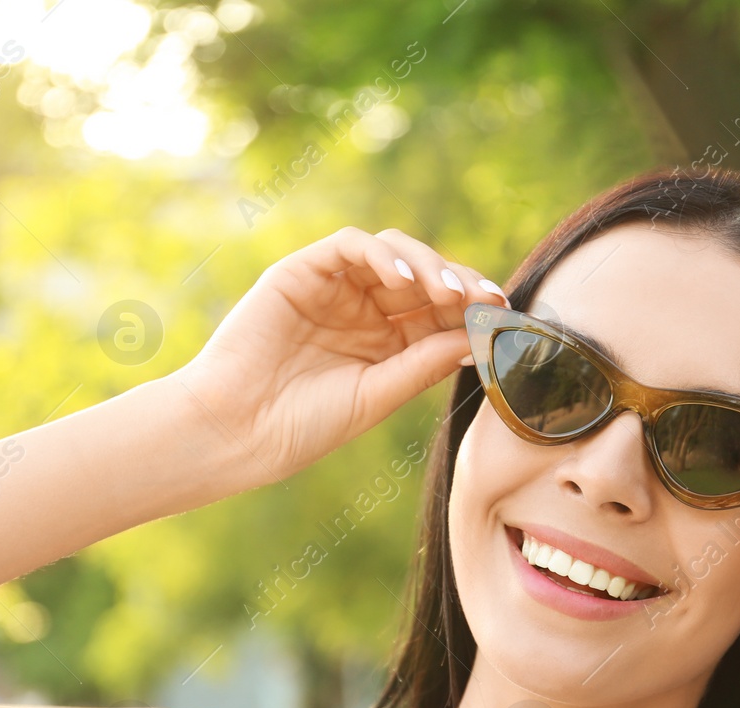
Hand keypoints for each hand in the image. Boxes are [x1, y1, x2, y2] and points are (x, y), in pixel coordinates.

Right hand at [169, 226, 508, 487]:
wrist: (236, 432)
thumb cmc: (301, 426)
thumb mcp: (376, 395)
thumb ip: (423, 361)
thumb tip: (480, 337)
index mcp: (384, 344)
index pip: (439, 312)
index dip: (473, 310)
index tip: (504, 318)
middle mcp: (362, 310)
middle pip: (424, 276)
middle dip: (460, 282)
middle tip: (486, 299)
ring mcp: (333, 288)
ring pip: (393, 253)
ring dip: (428, 264)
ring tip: (448, 292)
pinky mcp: (302, 271)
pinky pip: (350, 244)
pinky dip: (382, 254)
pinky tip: (404, 280)